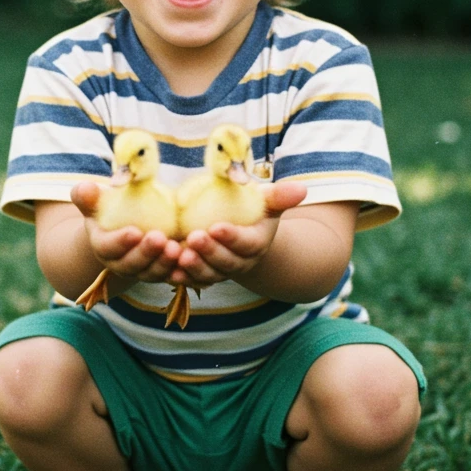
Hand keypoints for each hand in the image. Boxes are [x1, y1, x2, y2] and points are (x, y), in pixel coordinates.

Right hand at [70, 180, 182, 284]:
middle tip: (161, 239)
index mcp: (103, 245)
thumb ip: (88, 195)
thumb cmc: (111, 207)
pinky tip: (190, 259)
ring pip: (151, 273)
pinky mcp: (159, 272)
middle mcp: (119, 263)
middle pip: (131, 264)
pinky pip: (169, 276)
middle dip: (146, 254)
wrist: (126, 224)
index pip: (108, 247)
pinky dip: (179, 271)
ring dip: (164, 263)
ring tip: (177, 248)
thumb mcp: (98, 199)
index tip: (135, 232)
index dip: (120, 242)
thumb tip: (85, 188)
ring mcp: (140, 271)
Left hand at [169, 181, 307, 288]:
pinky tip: (169, 271)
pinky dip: (181, 278)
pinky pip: (192, 281)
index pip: (246, 243)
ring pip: (209, 276)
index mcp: (256, 243)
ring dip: (194, 268)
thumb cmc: (251, 211)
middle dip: (210, 252)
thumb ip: (279, 196)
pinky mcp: (202, 276)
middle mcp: (241, 263)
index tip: (216, 227)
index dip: (232, 237)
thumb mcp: (265, 201)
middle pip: (227, 262)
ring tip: (180, 255)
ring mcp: (221, 272)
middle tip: (193, 237)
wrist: (240, 235)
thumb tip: (302, 189)